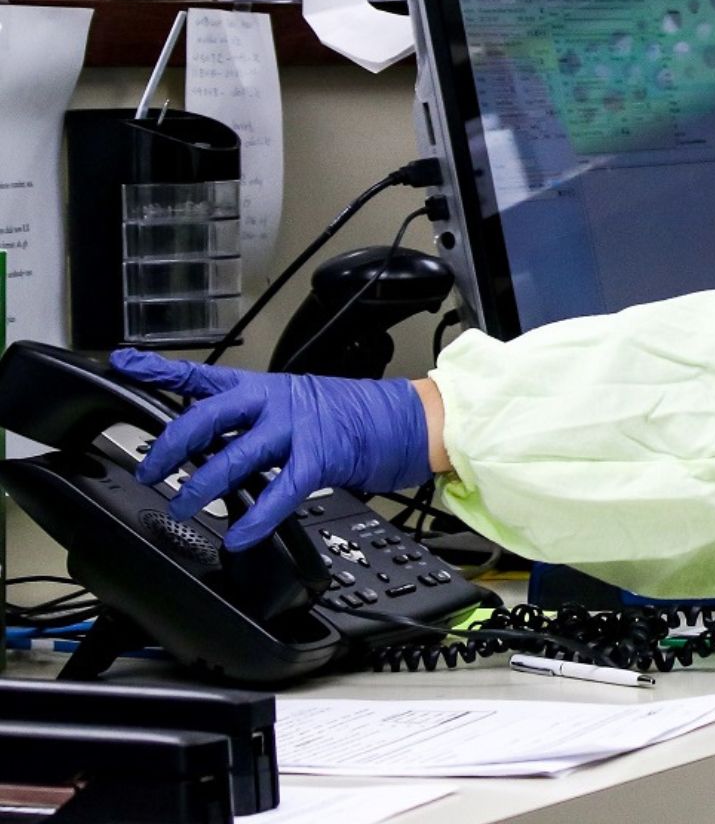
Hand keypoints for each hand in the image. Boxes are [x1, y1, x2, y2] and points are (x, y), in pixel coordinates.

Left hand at [110, 350, 432, 550]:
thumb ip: (255, 423)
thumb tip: (212, 448)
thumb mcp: (296, 406)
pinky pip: (279, 491)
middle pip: (208, 415)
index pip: (204, 376)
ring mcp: (297, 428)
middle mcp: (275, 402)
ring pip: (236, 455)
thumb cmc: (352, 415)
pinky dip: (256, 518)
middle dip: (172, 443)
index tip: (123, 364)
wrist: (406, 419)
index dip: (160, 370)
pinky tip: (240, 535)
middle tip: (151, 468)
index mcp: (265, 388)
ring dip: (203, 484)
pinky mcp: (320, 457)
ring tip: (184, 505)